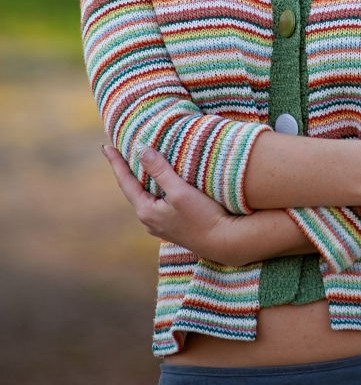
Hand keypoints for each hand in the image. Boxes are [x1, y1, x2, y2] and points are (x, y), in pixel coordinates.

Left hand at [101, 144, 243, 264]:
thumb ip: (160, 171)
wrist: (224, 242)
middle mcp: (149, 220)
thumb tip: (141, 150)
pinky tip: (160, 183)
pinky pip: (156, 202)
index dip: (116, 163)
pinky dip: (154, 187)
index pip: (125, 181)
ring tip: (138, 164)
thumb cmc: (203, 216)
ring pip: (145, 196)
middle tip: (119, 152)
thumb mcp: (180, 191)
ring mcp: (160, 225)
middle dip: (127, 170)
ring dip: (142, 179)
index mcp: (146, 211)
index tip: (106, 147)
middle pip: (133, 189)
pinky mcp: (173, 225)